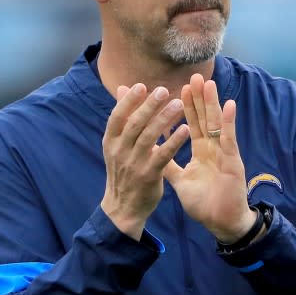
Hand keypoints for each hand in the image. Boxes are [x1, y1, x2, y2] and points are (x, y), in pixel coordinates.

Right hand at [101, 83, 188, 240]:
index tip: (141, 86)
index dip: (128, 101)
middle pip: (134, 124)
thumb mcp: (116, 145)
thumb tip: (122, 88)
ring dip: (164, 119)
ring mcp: (134, 164)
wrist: (123, 208)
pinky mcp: (149, 175)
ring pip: (149, 137)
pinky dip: (174, 141)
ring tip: (178, 105)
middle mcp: (119, 151)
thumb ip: (123, 118)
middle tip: (164, 90)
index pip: (117, 117)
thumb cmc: (123, 171)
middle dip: (149, 106)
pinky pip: (163, 155)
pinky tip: (185, 129)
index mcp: (110, 141)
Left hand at [163, 74, 255, 242]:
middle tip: (192, 77)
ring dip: (212, 103)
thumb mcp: (181, 181)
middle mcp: (214, 148)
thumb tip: (155, 153)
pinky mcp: (232, 162)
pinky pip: (229, 139)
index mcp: (202, 151)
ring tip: (207, 83)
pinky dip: (229, 122)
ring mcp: (224, 153)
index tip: (176, 88)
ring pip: (217, 123)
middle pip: (204, 118)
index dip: (184, 107)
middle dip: (198, 98)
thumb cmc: (205, 203)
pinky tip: (229, 105)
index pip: (192, 123)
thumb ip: (169, 165)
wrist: (222, 223)